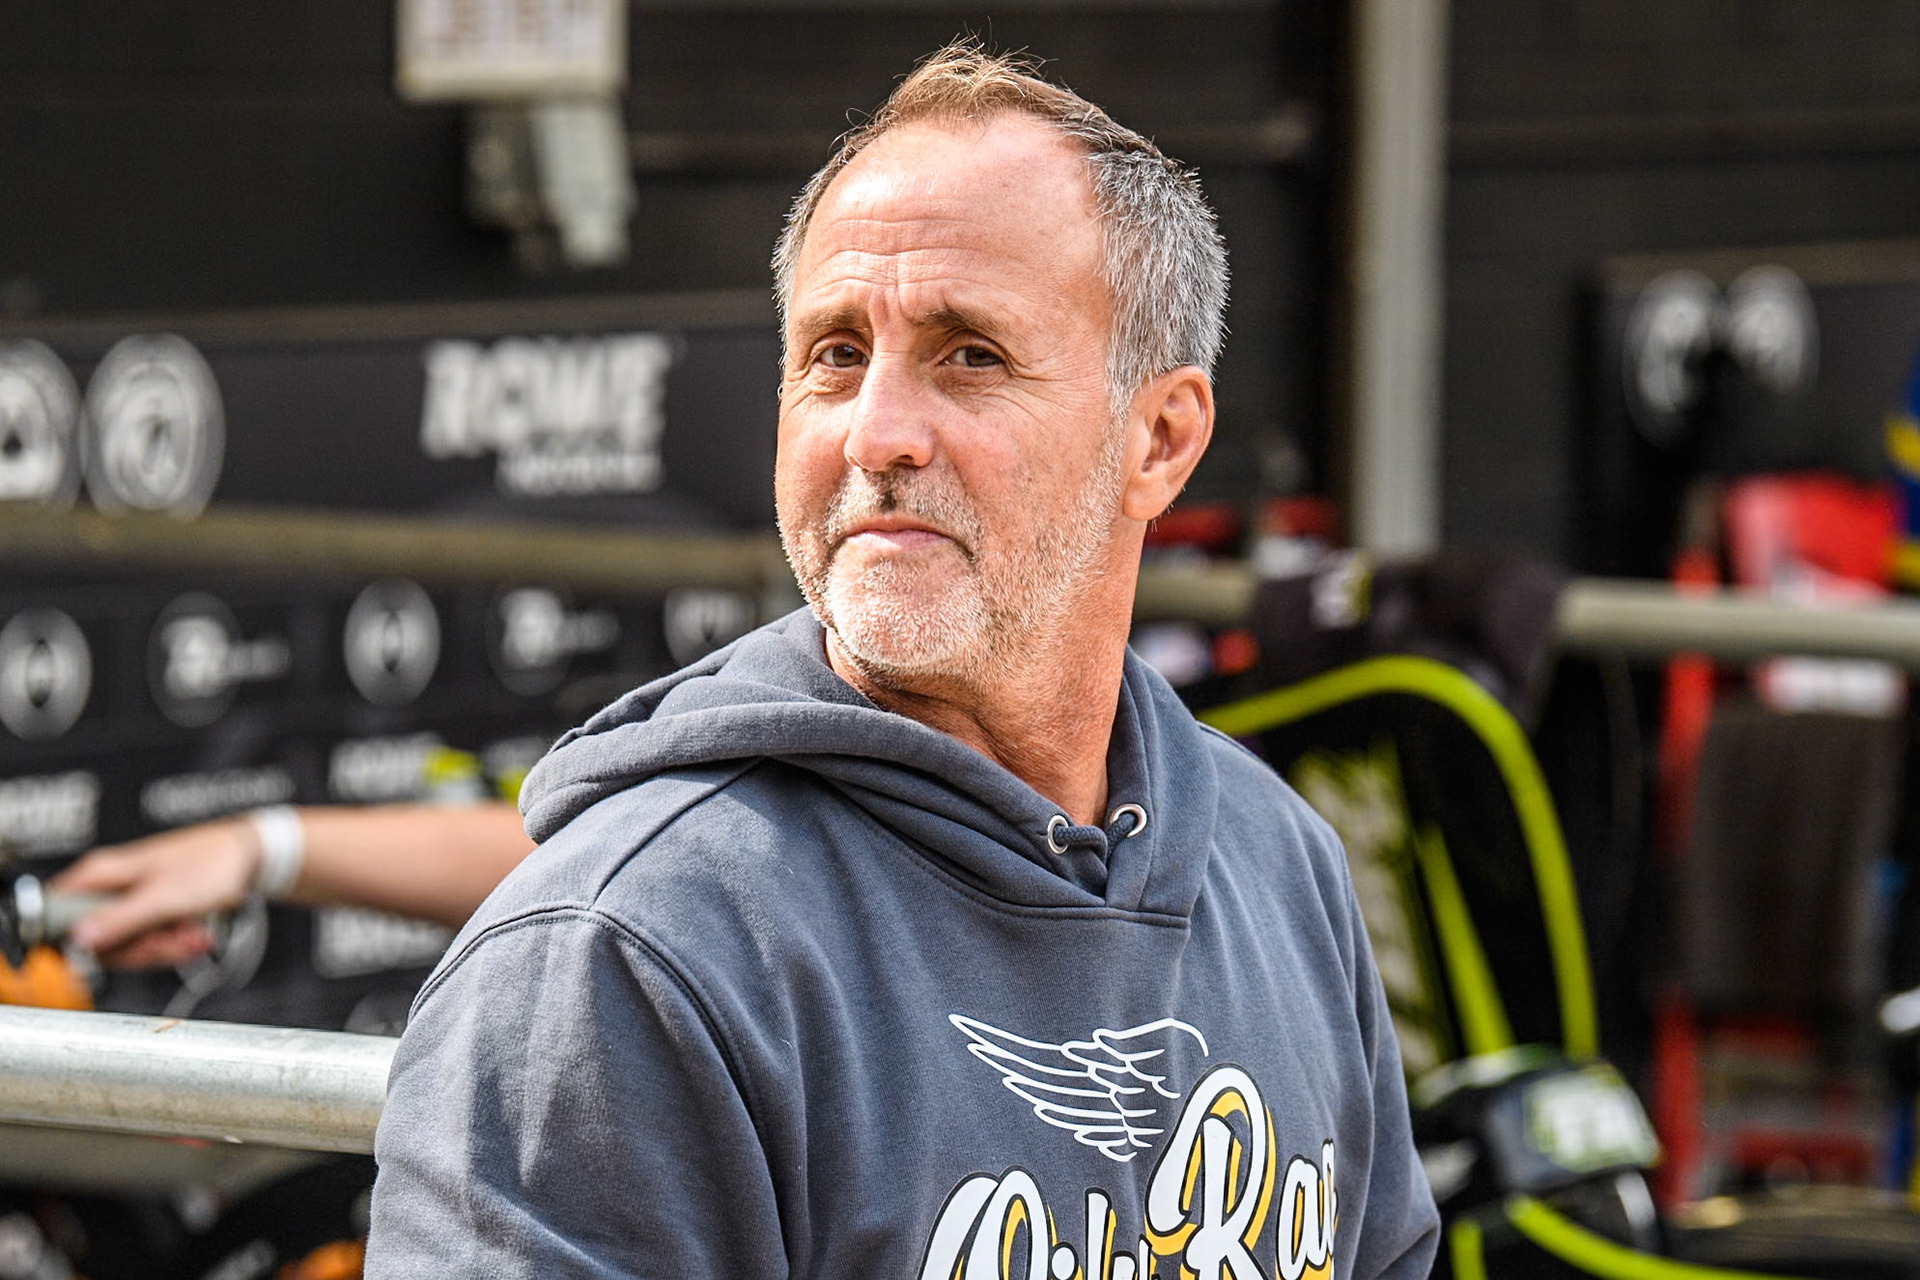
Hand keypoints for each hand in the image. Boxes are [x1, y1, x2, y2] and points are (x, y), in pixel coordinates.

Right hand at [49, 819, 260, 966]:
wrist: (253, 857)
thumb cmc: (213, 863)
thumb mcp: (164, 898)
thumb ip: (120, 920)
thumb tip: (79, 939)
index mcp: (100, 875)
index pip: (56, 916)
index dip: (78, 942)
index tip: (112, 949)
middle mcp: (110, 886)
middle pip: (97, 941)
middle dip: (138, 950)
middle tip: (168, 940)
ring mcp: (132, 900)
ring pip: (128, 946)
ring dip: (163, 948)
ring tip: (191, 934)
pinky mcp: (152, 911)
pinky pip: (151, 941)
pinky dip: (175, 944)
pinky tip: (196, 934)